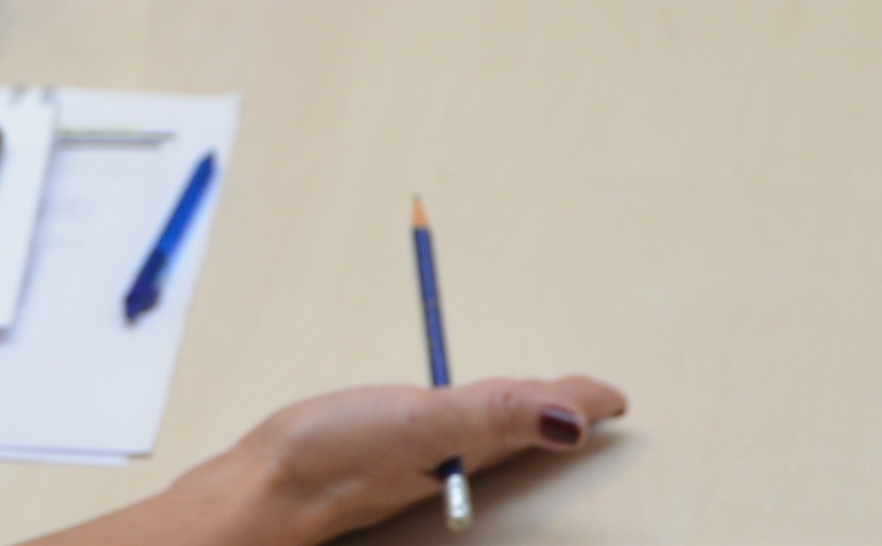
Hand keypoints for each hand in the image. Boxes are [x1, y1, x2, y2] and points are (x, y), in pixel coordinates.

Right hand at [113, 377, 628, 545]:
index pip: (544, 418)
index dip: (581, 401)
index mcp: (476, 446)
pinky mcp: (386, 451)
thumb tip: (578, 420)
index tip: (617, 395)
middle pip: (522, 429)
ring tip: (545, 405)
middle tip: (595, 398)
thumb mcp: (430, 422)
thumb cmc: (340, 456)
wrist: (264, 487)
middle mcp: (455, 454)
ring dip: (519, 416)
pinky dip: (468, 415)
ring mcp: (419, 455)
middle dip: (560, 411)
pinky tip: (455, 418)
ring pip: (486, 432)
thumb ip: (501, 414)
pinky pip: (446, 429)